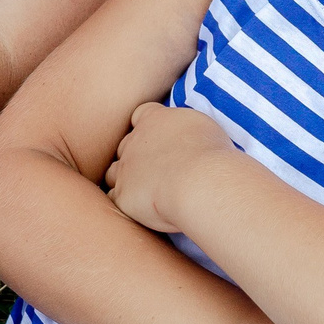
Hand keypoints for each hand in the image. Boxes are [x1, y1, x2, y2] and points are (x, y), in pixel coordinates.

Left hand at [105, 104, 238, 234]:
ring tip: (145, 192)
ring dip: (125, 179)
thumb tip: (189, 139)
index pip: (141, 114)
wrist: (198, 181)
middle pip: (125, 145)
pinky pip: (114, 199)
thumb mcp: (203, 128)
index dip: (147, 125)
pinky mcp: (122, 197)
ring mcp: (124, 169)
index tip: (161, 137)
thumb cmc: (210, 154)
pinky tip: (139, 210)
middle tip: (158, 169)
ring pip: (113, 172)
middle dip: (136, 156)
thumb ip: (188, 130)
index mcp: (154, 119)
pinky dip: (124, 203)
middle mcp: (134, 142)